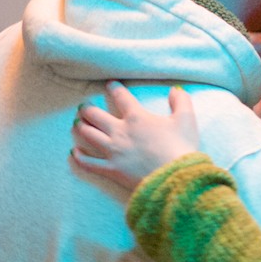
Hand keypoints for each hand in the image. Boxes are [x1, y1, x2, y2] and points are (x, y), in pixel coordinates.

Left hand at [71, 81, 199, 189]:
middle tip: (84, 107)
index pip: (121, 97)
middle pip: (95, 115)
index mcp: (136, 117)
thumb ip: (181, 101)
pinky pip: (89, 163)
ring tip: (77, 124)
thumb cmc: (181, 147)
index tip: (109, 85)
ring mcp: (113, 151)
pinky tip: (74, 152)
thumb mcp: (186, 119)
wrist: (175, 177)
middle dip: (87, 109)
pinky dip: (79, 157)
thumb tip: (175, 90)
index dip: (114, 88)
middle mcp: (120, 131)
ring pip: (88, 135)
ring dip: (80, 128)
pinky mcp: (111, 170)